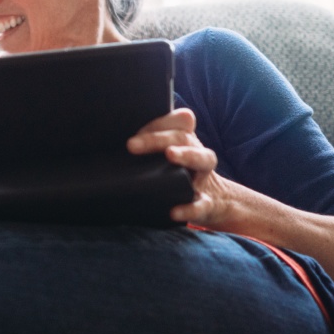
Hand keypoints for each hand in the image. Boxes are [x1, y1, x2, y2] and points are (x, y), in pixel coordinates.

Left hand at [127, 108, 232, 226]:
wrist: (216, 202)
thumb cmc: (182, 174)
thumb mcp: (168, 158)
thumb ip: (150, 145)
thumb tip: (117, 136)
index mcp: (185, 140)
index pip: (174, 121)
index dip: (155, 123)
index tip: (130, 135)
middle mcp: (197, 152)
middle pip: (183, 137)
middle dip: (157, 138)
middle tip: (131, 144)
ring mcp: (204, 176)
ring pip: (203, 159)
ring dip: (186, 155)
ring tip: (170, 154)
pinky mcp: (207, 203)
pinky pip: (201, 204)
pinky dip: (189, 208)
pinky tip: (174, 212)